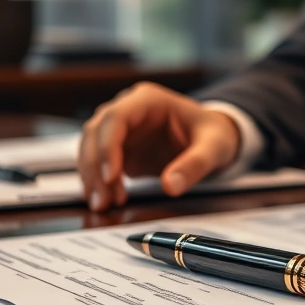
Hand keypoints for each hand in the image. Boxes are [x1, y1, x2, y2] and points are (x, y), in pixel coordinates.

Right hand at [78, 82, 240, 211]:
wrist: (214, 138)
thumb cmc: (214, 134)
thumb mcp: (213, 148)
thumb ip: (194, 165)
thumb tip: (171, 186)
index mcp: (149, 99)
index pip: (115, 117)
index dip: (107, 146)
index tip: (111, 176)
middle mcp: (129, 109)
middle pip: (95, 132)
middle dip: (94, 167)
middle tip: (104, 199)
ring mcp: (122, 129)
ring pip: (90, 148)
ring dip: (92, 177)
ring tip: (103, 204)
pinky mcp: (121, 148)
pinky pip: (99, 162)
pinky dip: (98, 182)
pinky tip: (105, 200)